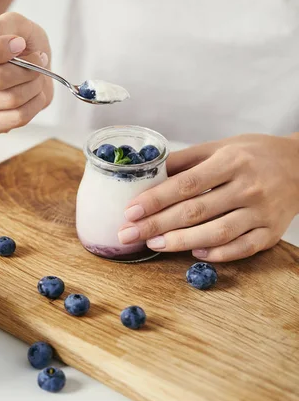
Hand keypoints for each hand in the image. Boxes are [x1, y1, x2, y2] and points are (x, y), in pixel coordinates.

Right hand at [0, 12, 51, 132]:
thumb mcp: (14, 24)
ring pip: (11, 100)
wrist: (26, 63)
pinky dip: (35, 104)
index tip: (20, 43)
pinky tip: (34, 94)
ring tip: (37, 76)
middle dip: (27, 69)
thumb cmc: (17, 41)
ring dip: (34, 86)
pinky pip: (17, 118)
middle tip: (38, 60)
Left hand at [119, 134, 298, 261]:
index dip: (156, 199)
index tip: (131, 211)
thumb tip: (149, 173)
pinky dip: (217, 254)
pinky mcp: (271, 232)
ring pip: (216, 233)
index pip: (186, 184)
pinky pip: (241, 248)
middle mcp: (247, 187)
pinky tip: (194, 254)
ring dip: (181, 242)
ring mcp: (261, 213)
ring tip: (154, 245)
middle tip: (129, 234)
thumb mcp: (220, 147)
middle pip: (195, 211)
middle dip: (157, 225)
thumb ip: (186, 160)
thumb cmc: (254, 154)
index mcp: (231, 162)